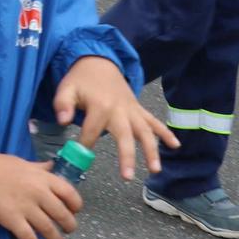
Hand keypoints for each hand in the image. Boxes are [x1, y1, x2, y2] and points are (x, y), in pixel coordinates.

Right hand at [0, 153, 80, 238]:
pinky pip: (29, 238)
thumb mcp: (22, 162)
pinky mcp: (13, 220)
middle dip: (69, 226)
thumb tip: (51, 167)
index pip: (69, 193)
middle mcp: (39, 193)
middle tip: (68, 230)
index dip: (75, 205)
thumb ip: (39, 167)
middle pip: (62, 214)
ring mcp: (26, 208)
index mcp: (42, 178)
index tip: (74, 210)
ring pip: (49, 229)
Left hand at [51, 55, 178, 180]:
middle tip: (127, 177)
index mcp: (100, 106)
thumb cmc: (81, 79)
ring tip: (155, 170)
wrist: (99, 62)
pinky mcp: (139, 109)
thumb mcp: (66, 88)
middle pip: (125, 135)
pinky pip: (154, 122)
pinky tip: (176, 146)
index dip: (85, 144)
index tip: (80, 155)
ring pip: (145, 131)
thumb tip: (62, 120)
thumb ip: (62, 104)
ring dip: (152, 150)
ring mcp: (132, 110)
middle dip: (127, 156)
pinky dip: (166, 133)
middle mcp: (119, 109)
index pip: (91, 131)